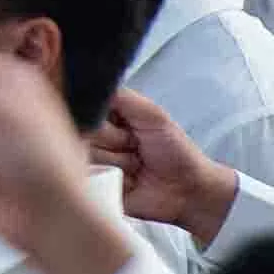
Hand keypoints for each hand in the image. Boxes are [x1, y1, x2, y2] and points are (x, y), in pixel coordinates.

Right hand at [89, 86, 240, 242]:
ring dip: (119, 162)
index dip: (102, 115)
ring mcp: (95, 165)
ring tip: (137, 166)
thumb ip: (121, 96)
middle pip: (84, 131)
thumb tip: (90, 83)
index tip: (125, 124)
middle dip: (115, 139)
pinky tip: (131, 182)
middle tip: (136, 146)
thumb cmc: (175, 150)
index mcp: (107, 117)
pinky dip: (114, 180)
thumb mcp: (152, 114)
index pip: (84, 106)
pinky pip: (89, 181)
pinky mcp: (96, 189)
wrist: (188, 190)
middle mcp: (96, 139)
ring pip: (88, 156)